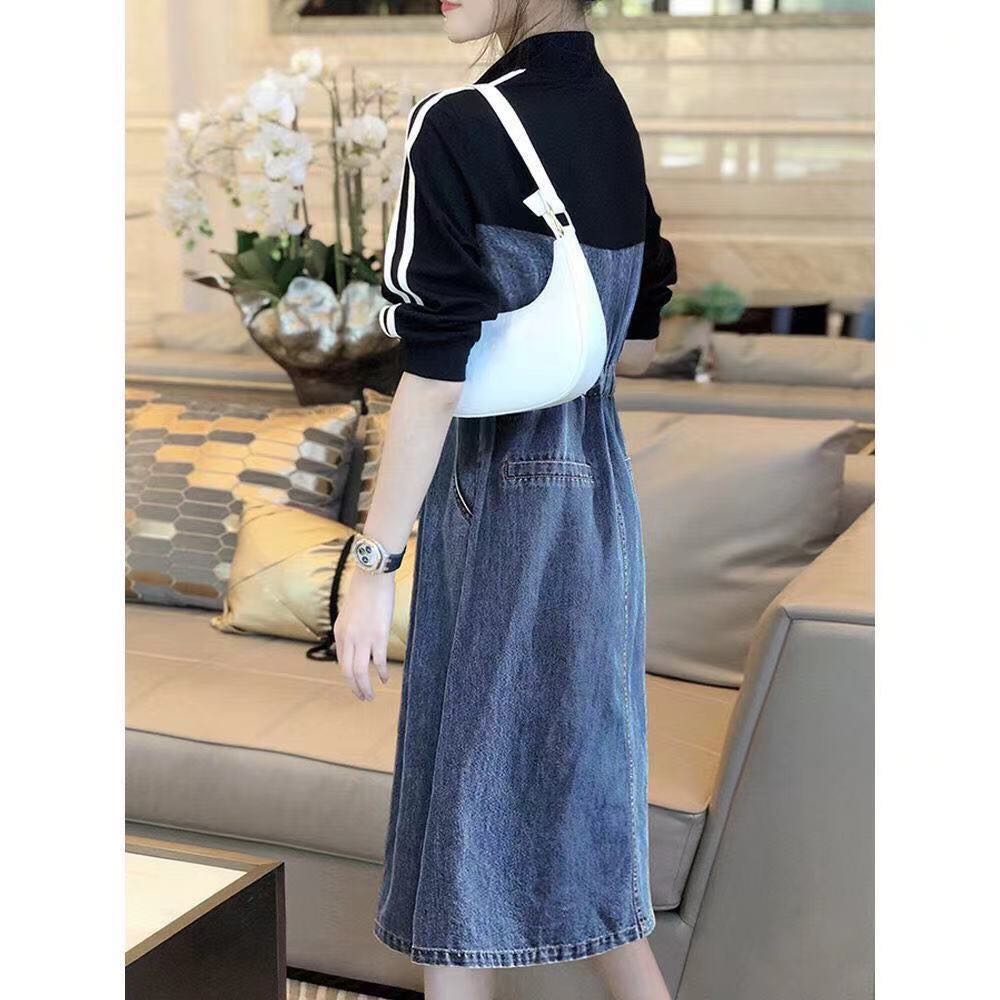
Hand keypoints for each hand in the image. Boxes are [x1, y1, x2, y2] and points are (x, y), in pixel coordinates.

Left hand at [333, 568, 395, 701]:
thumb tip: (355, 646)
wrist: (372, 577)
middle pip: (348, 673)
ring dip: (365, 687)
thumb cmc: (363, 592)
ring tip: (370, 696)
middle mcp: (348, 638)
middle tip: (363, 698)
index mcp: (340, 633)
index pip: (341, 663)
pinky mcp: (378, 635)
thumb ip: (350, 631)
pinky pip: (378, 661)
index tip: (355, 685)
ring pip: (360, 672)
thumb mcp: (349, 614)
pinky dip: (380, 673)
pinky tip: (384, 678)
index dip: (348, 678)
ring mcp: (363, 638)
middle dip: (355, 688)